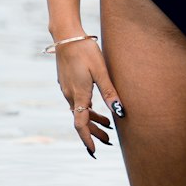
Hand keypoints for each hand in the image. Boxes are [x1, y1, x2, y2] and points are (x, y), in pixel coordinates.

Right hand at [56, 38, 123, 157]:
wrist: (66, 35)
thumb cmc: (85, 50)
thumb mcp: (101, 70)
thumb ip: (109, 92)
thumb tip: (120, 112)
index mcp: (79, 94)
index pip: (80, 124)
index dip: (87, 139)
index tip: (94, 150)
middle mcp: (70, 94)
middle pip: (81, 120)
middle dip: (94, 133)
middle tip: (109, 141)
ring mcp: (67, 89)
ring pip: (79, 111)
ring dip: (92, 121)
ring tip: (108, 126)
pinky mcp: (67, 82)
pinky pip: (76, 102)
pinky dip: (87, 109)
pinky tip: (95, 108)